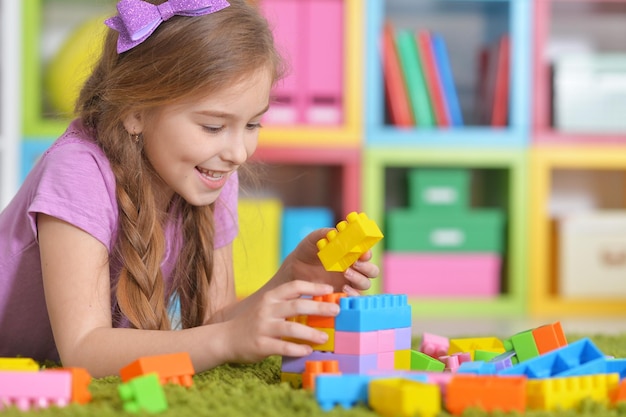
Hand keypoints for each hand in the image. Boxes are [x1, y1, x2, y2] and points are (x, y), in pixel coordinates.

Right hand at [224, 280, 339, 362]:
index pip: (294, 286)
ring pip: (292, 328)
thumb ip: (285, 303)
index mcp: (270, 297)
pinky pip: (282, 347)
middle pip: (297, 306)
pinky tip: (308, 351)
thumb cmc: (252, 322)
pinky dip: (297, 349)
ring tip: (325, 338)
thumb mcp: (267, 306)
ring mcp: (263, 327)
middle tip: (335, 311)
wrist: (225, 338)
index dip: (313, 287)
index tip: (329, 289)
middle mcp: (267, 309)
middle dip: (319, 307)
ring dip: (311, 333)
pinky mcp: (261, 345)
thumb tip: (315, 302)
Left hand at [280, 228, 379, 294]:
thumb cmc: (307, 251)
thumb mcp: (314, 239)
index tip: (362, 253)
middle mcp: (354, 267)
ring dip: (359, 280)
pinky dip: (353, 294)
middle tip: (354, 264)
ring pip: (366, 283)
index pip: (367, 253)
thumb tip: (336, 232)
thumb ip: (325, 233)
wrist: (294, 268)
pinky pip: (355, 297)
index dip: (368, 253)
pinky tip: (344, 290)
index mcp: (352, 253)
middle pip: (372, 271)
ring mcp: (349, 282)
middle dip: (367, 268)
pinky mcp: (343, 293)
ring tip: (345, 274)